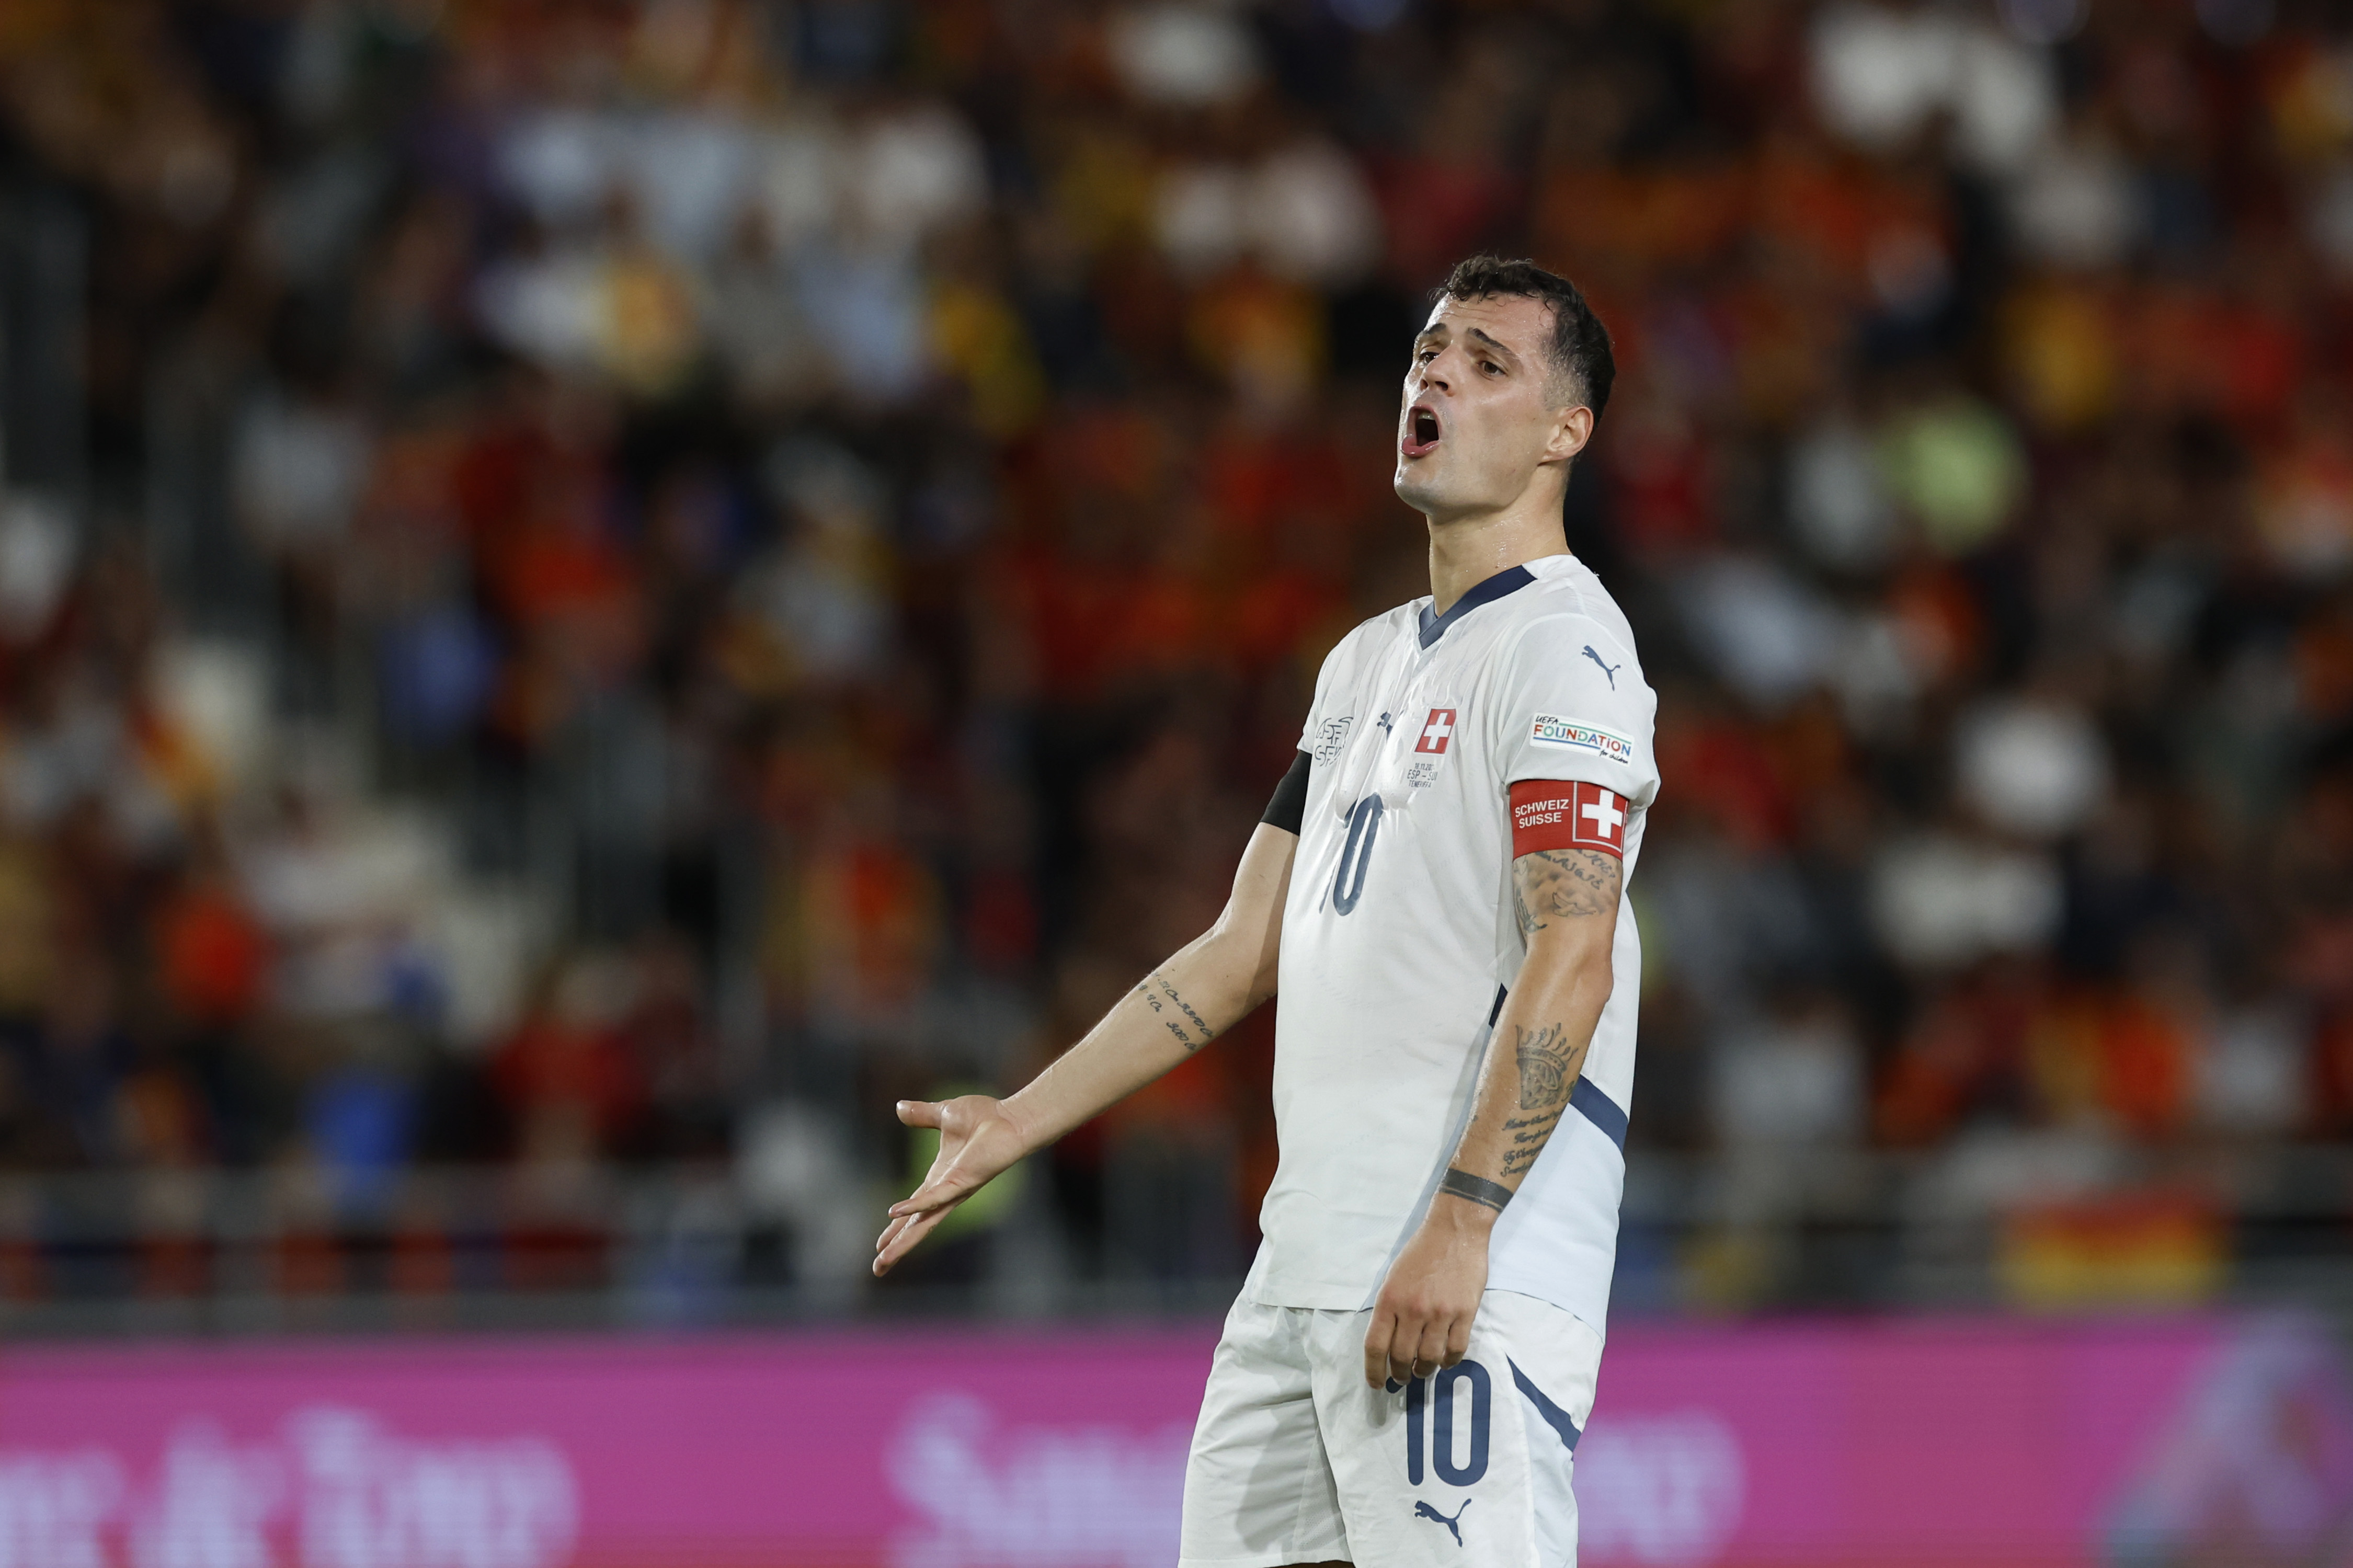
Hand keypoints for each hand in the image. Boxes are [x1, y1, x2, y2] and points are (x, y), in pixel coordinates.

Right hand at [873, 1095, 1029, 1275]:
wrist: (1011, 1118)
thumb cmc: (985, 1118)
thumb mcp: (943, 1114)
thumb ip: (921, 1115)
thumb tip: (899, 1107)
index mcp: (940, 1179)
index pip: (913, 1210)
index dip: (897, 1228)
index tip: (880, 1245)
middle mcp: (946, 1192)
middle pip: (916, 1226)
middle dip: (896, 1247)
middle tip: (878, 1269)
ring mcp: (954, 1191)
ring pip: (923, 1223)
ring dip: (902, 1241)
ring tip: (883, 1259)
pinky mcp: (962, 1183)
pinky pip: (934, 1197)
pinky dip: (915, 1206)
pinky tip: (895, 1212)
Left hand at [1363, 1197, 1493, 1387]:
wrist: (1455, 1230)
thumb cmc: (1421, 1252)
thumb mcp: (1393, 1277)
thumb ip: (1389, 1309)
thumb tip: (1387, 1343)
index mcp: (1389, 1299)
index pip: (1375, 1346)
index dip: (1373, 1371)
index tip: (1376, 1384)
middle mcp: (1413, 1309)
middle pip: (1402, 1357)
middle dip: (1400, 1374)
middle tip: (1402, 1377)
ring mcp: (1440, 1313)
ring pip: (1429, 1359)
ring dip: (1423, 1371)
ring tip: (1422, 1371)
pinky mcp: (1465, 1313)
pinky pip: (1456, 1350)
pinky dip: (1449, 1361)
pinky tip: (1444, 1361)